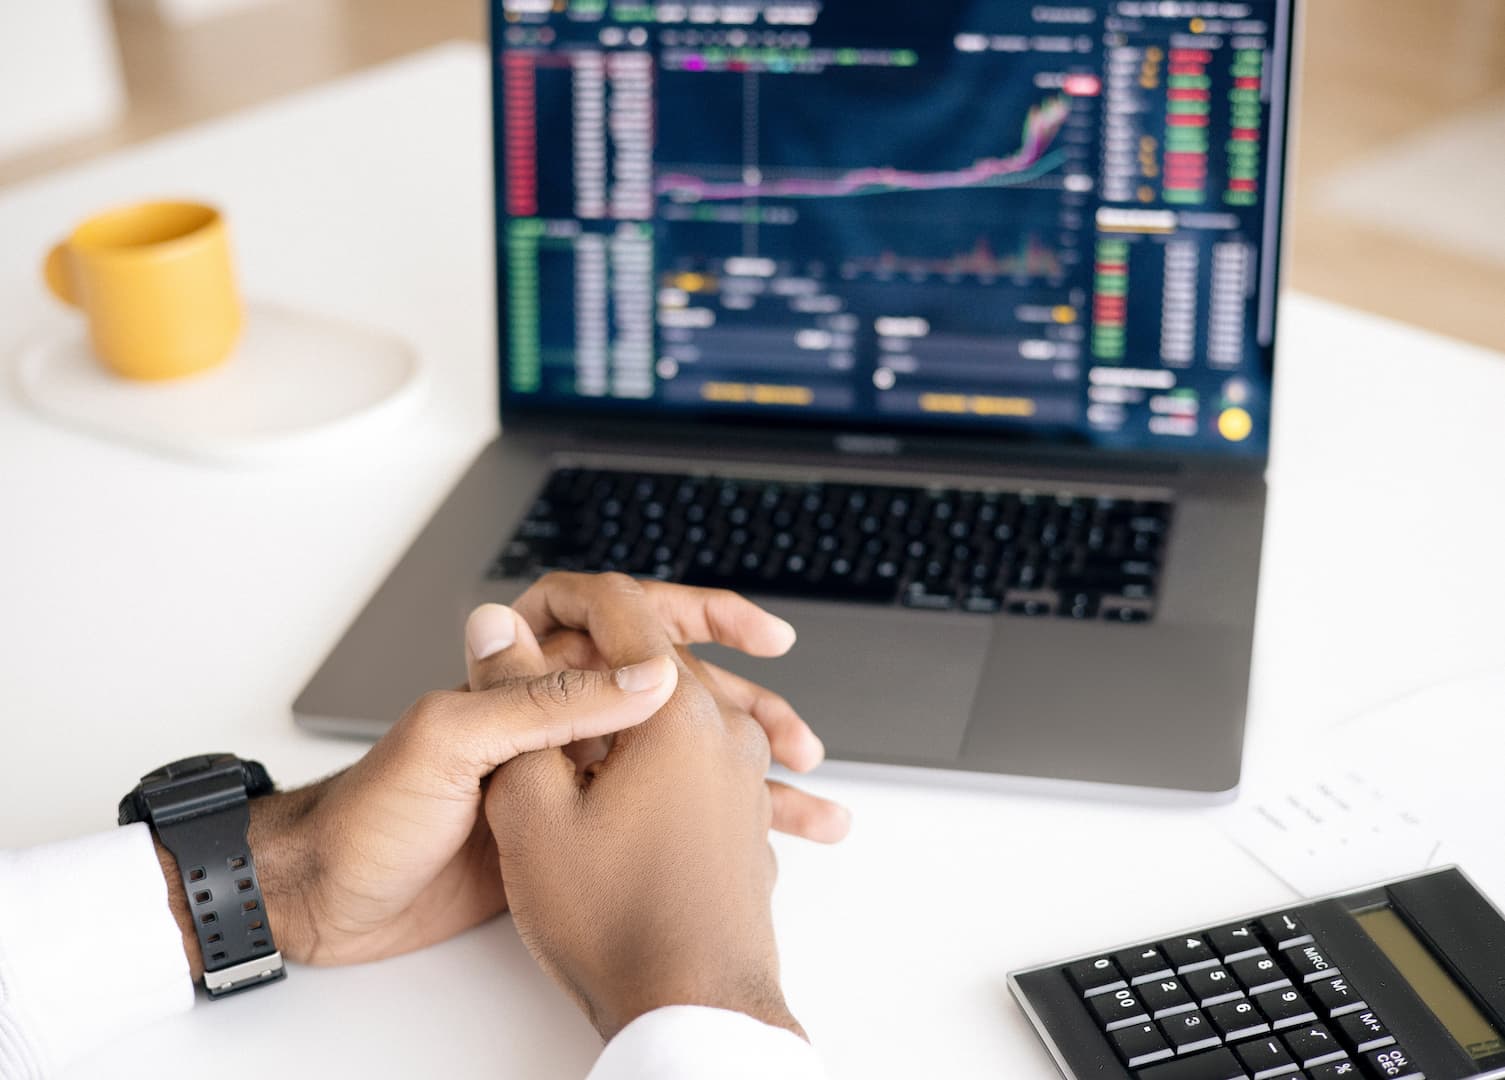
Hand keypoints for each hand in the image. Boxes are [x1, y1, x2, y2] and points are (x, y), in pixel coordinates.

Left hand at [153, 575, 827, 973]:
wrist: (331, 898)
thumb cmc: (370, 813)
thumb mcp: (449, 743)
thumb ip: (541, 701)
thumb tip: (642, 672)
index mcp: (525, 671)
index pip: (626, 617)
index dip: (698, 615)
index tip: (760, 633)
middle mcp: (554, 712)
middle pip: (671, 690)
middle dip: (743, 708)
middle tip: (797, 740)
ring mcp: (567, 771)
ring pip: (675, 756)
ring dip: (742, 773)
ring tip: (808, 801)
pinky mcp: (570, 826)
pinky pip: (653, 815)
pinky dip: (708, 828)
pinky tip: (756, 846)